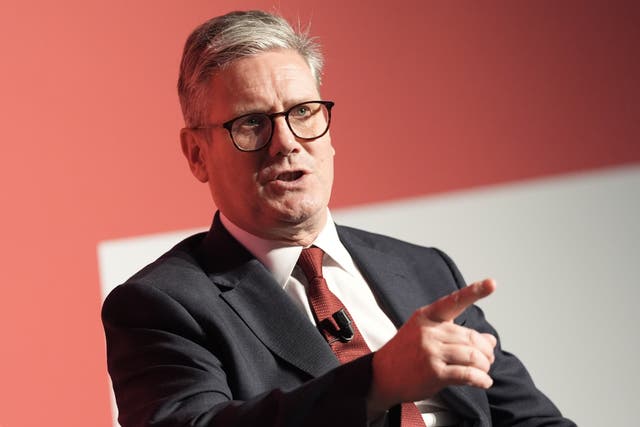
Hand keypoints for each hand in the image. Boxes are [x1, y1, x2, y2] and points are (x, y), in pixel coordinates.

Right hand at [367, 279, 496, 416]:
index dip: (474, 291)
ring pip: (473, 356)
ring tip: (484, 370)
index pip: (454, 301)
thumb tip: (490, 340)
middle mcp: (429, 332)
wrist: (382, 375)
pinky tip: (483, 381)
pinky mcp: (434, 373)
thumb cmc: (406, 352)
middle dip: (486, 350)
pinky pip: (467, 374)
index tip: (492, 283)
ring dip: (484, 366)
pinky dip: (481, 379)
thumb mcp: (426, 334)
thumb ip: (457, 334)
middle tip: (489, 358)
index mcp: (427, 316)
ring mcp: (431, 352)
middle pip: (471, 337)